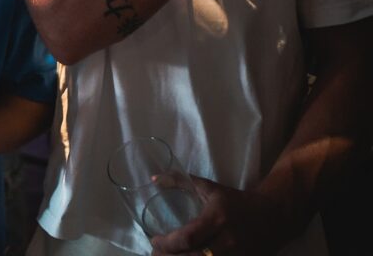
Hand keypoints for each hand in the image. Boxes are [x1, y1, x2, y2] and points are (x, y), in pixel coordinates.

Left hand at [150, 178, 285, 255]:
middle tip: (155, 255)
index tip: (154, 240)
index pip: (189, 237)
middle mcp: (227, 241)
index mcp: (217, 218)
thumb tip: (154, 179)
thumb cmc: (236, 200)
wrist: (273, 215)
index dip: (168, 243)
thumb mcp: (210, 188)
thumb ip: (181, 181)